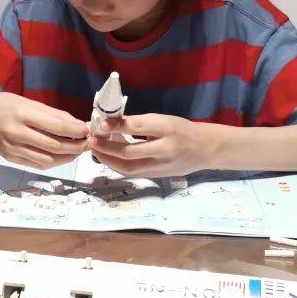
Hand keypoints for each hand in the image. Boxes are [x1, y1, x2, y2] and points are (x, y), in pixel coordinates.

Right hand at [0, 92, 90, 168]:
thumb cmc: (4, 105)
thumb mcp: (28, 101)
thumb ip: (53, 114)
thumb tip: (76, 124)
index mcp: (23, 114)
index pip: (56, 126)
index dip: (75, 131)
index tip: (88, 130)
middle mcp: (17, 133)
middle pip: (54, 146)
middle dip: (76, 147)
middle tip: (89, 143)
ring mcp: (13, 148)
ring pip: (47, 160)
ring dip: (67, 158)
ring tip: (78, 151)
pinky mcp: (11, 158)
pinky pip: (37, 164)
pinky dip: (53, 162)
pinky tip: (62, 156)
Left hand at [90, 114, 215, 177]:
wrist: (206, 149)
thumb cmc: (182, 130)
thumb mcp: (163, 120)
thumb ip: (139, 123)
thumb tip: (111, 123)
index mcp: (167, 129)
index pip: (138, 127)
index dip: (117, 126)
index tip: (99, 124)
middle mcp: (165, 149)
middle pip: (130, 153)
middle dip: (106, 148)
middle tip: (91, 140)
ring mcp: (161, 166)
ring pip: (129, 168)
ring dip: (108, 160)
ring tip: (95, 149)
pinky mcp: (158, 176)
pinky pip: (133, 173)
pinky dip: (117, 166)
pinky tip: (108, 158)